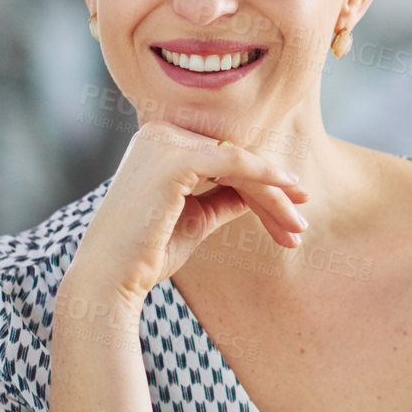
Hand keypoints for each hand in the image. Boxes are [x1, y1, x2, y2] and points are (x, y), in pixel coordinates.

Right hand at [66, 120, 309, 312]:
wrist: (110, 278)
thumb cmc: (147, 253)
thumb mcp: (195, 218)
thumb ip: (223, 199)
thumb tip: (256, 192)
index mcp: (157, 144)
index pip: (221, 161)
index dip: (259, 186)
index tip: (293, 207)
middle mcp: (158, 133)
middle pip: (233, 162)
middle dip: (271, 194)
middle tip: (301, 222)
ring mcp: (164, 141)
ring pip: (239, 164)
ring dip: (275, 196)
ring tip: (298, 226)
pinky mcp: (176, 157)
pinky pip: (235, 163)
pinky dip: (266, 177)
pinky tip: (290, 190)